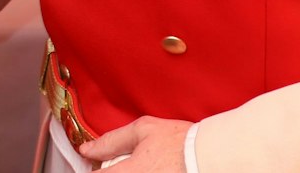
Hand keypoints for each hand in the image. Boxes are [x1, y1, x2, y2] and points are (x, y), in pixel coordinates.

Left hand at [79, 116, 193, 170]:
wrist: (210, 158)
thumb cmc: (180, 142)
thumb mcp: (144, 130)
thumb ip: (111, 141)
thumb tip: (88, 149)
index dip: (96, 169)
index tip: (98, 165)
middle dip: (115, 171)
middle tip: (129, 163)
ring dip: (128, 172)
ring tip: (147, 164)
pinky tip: (153, 169)